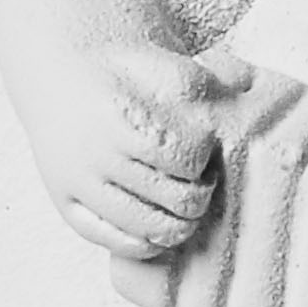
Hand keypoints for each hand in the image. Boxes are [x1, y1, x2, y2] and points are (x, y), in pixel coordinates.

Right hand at [27, 43, 249, 259]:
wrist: (61, 72)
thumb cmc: (124, 70)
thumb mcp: (162, 63)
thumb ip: (202, 85)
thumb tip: (246, 101)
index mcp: (123, 118)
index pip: (189, 158)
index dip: (205, 156)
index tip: (203, 146)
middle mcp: (97, 156)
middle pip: (178, 200)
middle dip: (200, 191)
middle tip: (199, 178)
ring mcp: (79, 185)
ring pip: (150, 228)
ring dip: (181, 222)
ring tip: (184, 201)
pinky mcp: (67, 206)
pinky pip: (116, 243)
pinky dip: (148, 241)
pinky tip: (159, 221)